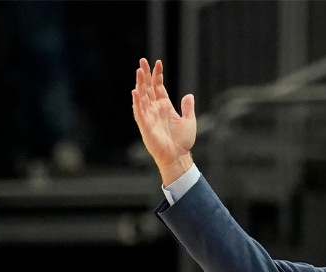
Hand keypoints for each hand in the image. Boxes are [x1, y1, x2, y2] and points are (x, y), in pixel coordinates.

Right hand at [132, 58, 195, 184]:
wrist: (178, 156)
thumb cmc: (183, 141)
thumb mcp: (189, 121)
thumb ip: (188, 108)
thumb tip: (189, 95)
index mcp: (165, 106)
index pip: (158, 87)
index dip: (157, 75)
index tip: (158, 63)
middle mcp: (155, 109)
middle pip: (148, 88)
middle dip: (145, 74)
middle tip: (142, 60)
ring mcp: (149, 116)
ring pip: (142, 97)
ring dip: (140, 84)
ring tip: (139, 71)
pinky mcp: (145, 125)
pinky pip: (139, 112)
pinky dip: (137, 102)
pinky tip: (135, 92)